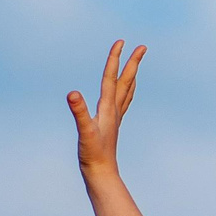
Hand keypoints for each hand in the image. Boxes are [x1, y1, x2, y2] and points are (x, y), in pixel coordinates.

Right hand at [68, 40, 145, 173]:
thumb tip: (72, 94)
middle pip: (126, 81)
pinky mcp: (111, 126)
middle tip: (142, 47)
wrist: (102, 175)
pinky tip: (122, 95)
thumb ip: (78, 112)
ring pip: (126, 92)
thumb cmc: (93, 155)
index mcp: (108, 108)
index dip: (115, 58)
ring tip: (136, 66)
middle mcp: (114, 110)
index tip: (121, 41)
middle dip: (133, 63)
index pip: (111, 77)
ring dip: (131, 76)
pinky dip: (125, 93)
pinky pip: (121, 104)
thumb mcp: (84, 131)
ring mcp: (114, 118)